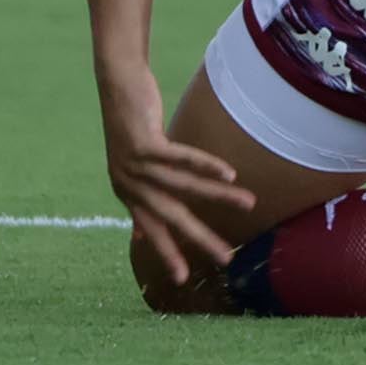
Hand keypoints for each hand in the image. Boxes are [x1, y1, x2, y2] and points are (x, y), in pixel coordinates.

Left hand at [96, 67, 251, 290]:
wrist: (116, 85)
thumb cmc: (129, 123)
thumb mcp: (130, 166)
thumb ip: (137, 197)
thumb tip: (138, 233)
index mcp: (128, 193)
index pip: (152, 230)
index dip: (167, 253)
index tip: (184, 278)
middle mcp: (130, 184)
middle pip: (171, 217)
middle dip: (199, 239)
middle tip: (225, 257)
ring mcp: (136, 165)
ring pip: (184, 188)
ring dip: (219, 196)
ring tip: (249, 203)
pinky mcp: (146, 144)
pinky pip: (181, 159)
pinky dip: (207, 166)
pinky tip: (229, 172)